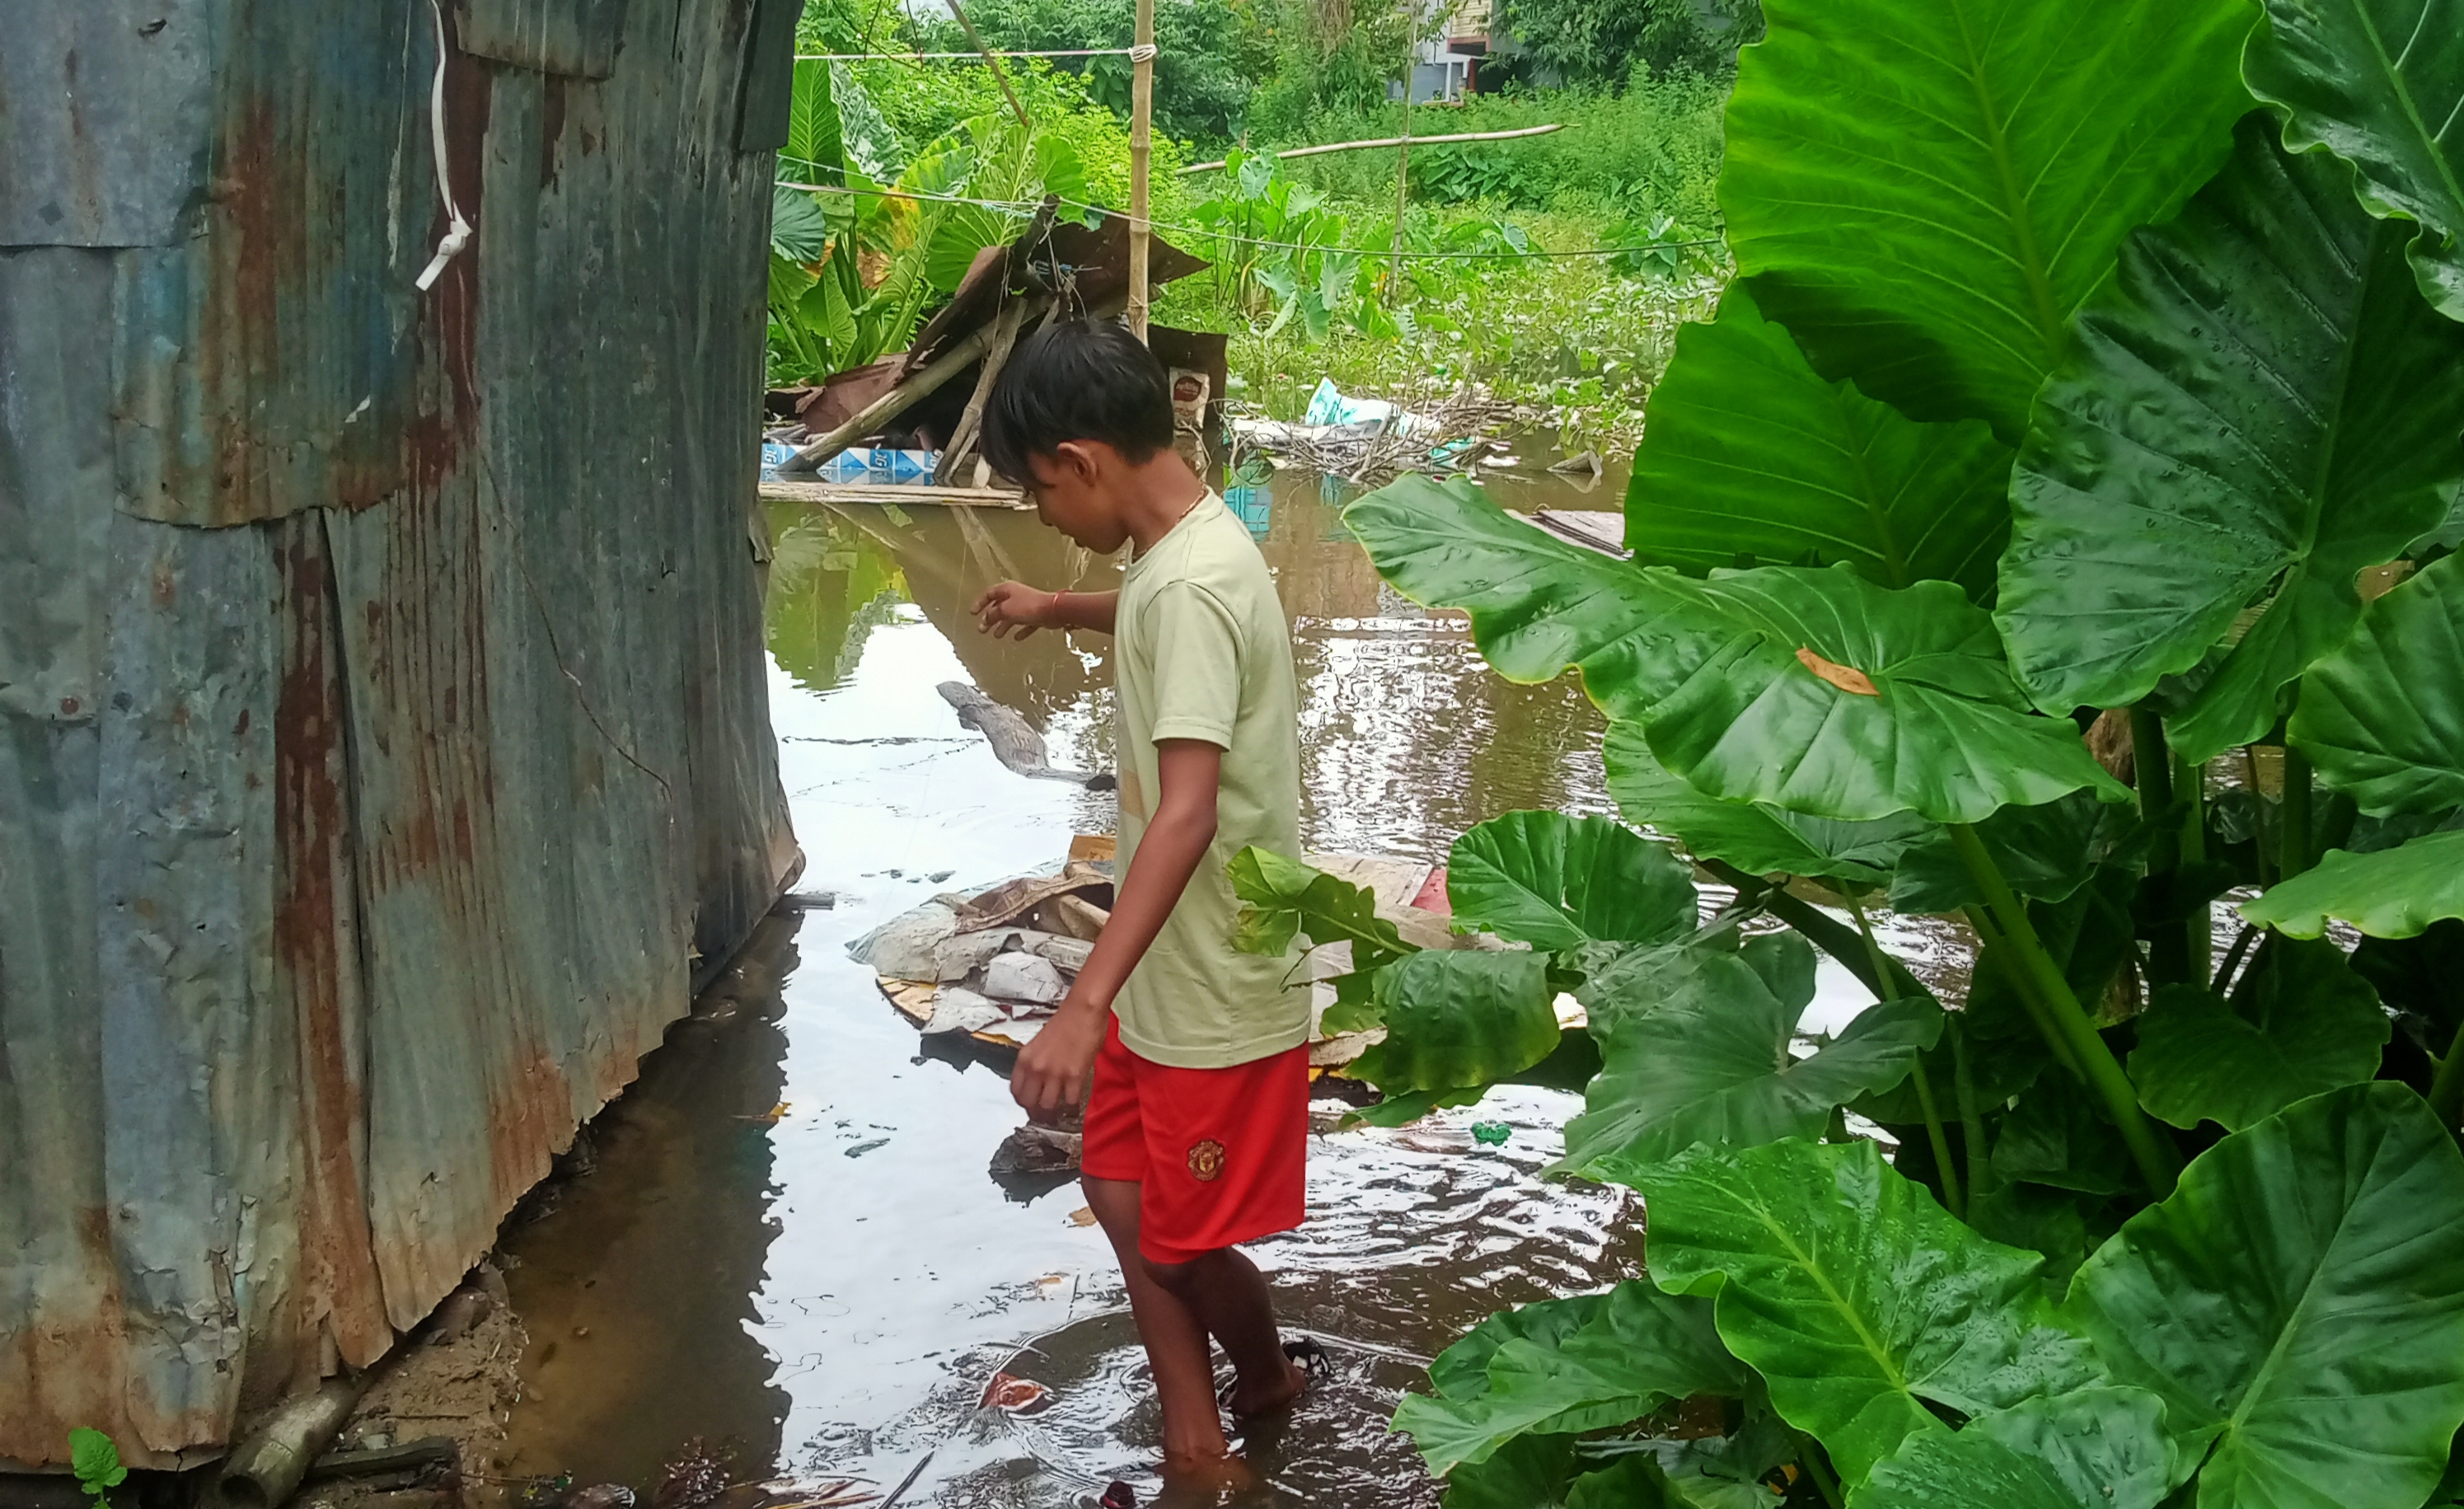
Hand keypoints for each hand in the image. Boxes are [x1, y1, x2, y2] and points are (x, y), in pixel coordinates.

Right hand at [973, 581, 1053, 639]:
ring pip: (1011, 616)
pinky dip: (1020, 630)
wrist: (1052, 611)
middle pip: (999, 607)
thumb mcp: (1005, 610)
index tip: (973, 613)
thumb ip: (993, 615)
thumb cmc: (1028, 607)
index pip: (989, 594)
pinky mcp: (1036, 615)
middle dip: (990, 618)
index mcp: (1007, 590)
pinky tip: (1017, 638)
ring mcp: (1026, 606)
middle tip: (982, 629)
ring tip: (997, 636)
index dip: (980, 603)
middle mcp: (1016, 596)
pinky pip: (1025, 624)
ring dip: (1003, 626)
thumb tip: (985, 619)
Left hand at [1011, 997, 1106, 1119]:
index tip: (1030, 1104)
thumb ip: (1035, 1062)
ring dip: (1054, 1112)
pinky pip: (1070, 1102)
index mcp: (1024, 1058)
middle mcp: (1036, 1068)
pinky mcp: (1074, 1076)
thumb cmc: (1064, 1022)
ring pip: (1048, 1106)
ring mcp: (1055, 1074)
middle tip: (1045, 1113)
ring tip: (1060, 1111)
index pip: (1015, 1090)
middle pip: (1029, 1103)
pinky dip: (1072, 1106)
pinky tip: (1074, 1104)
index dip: (1023, 1101)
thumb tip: (1037, 1080)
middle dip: (1036, 1111)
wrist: (1083, 1011)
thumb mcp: (1038, 1042)